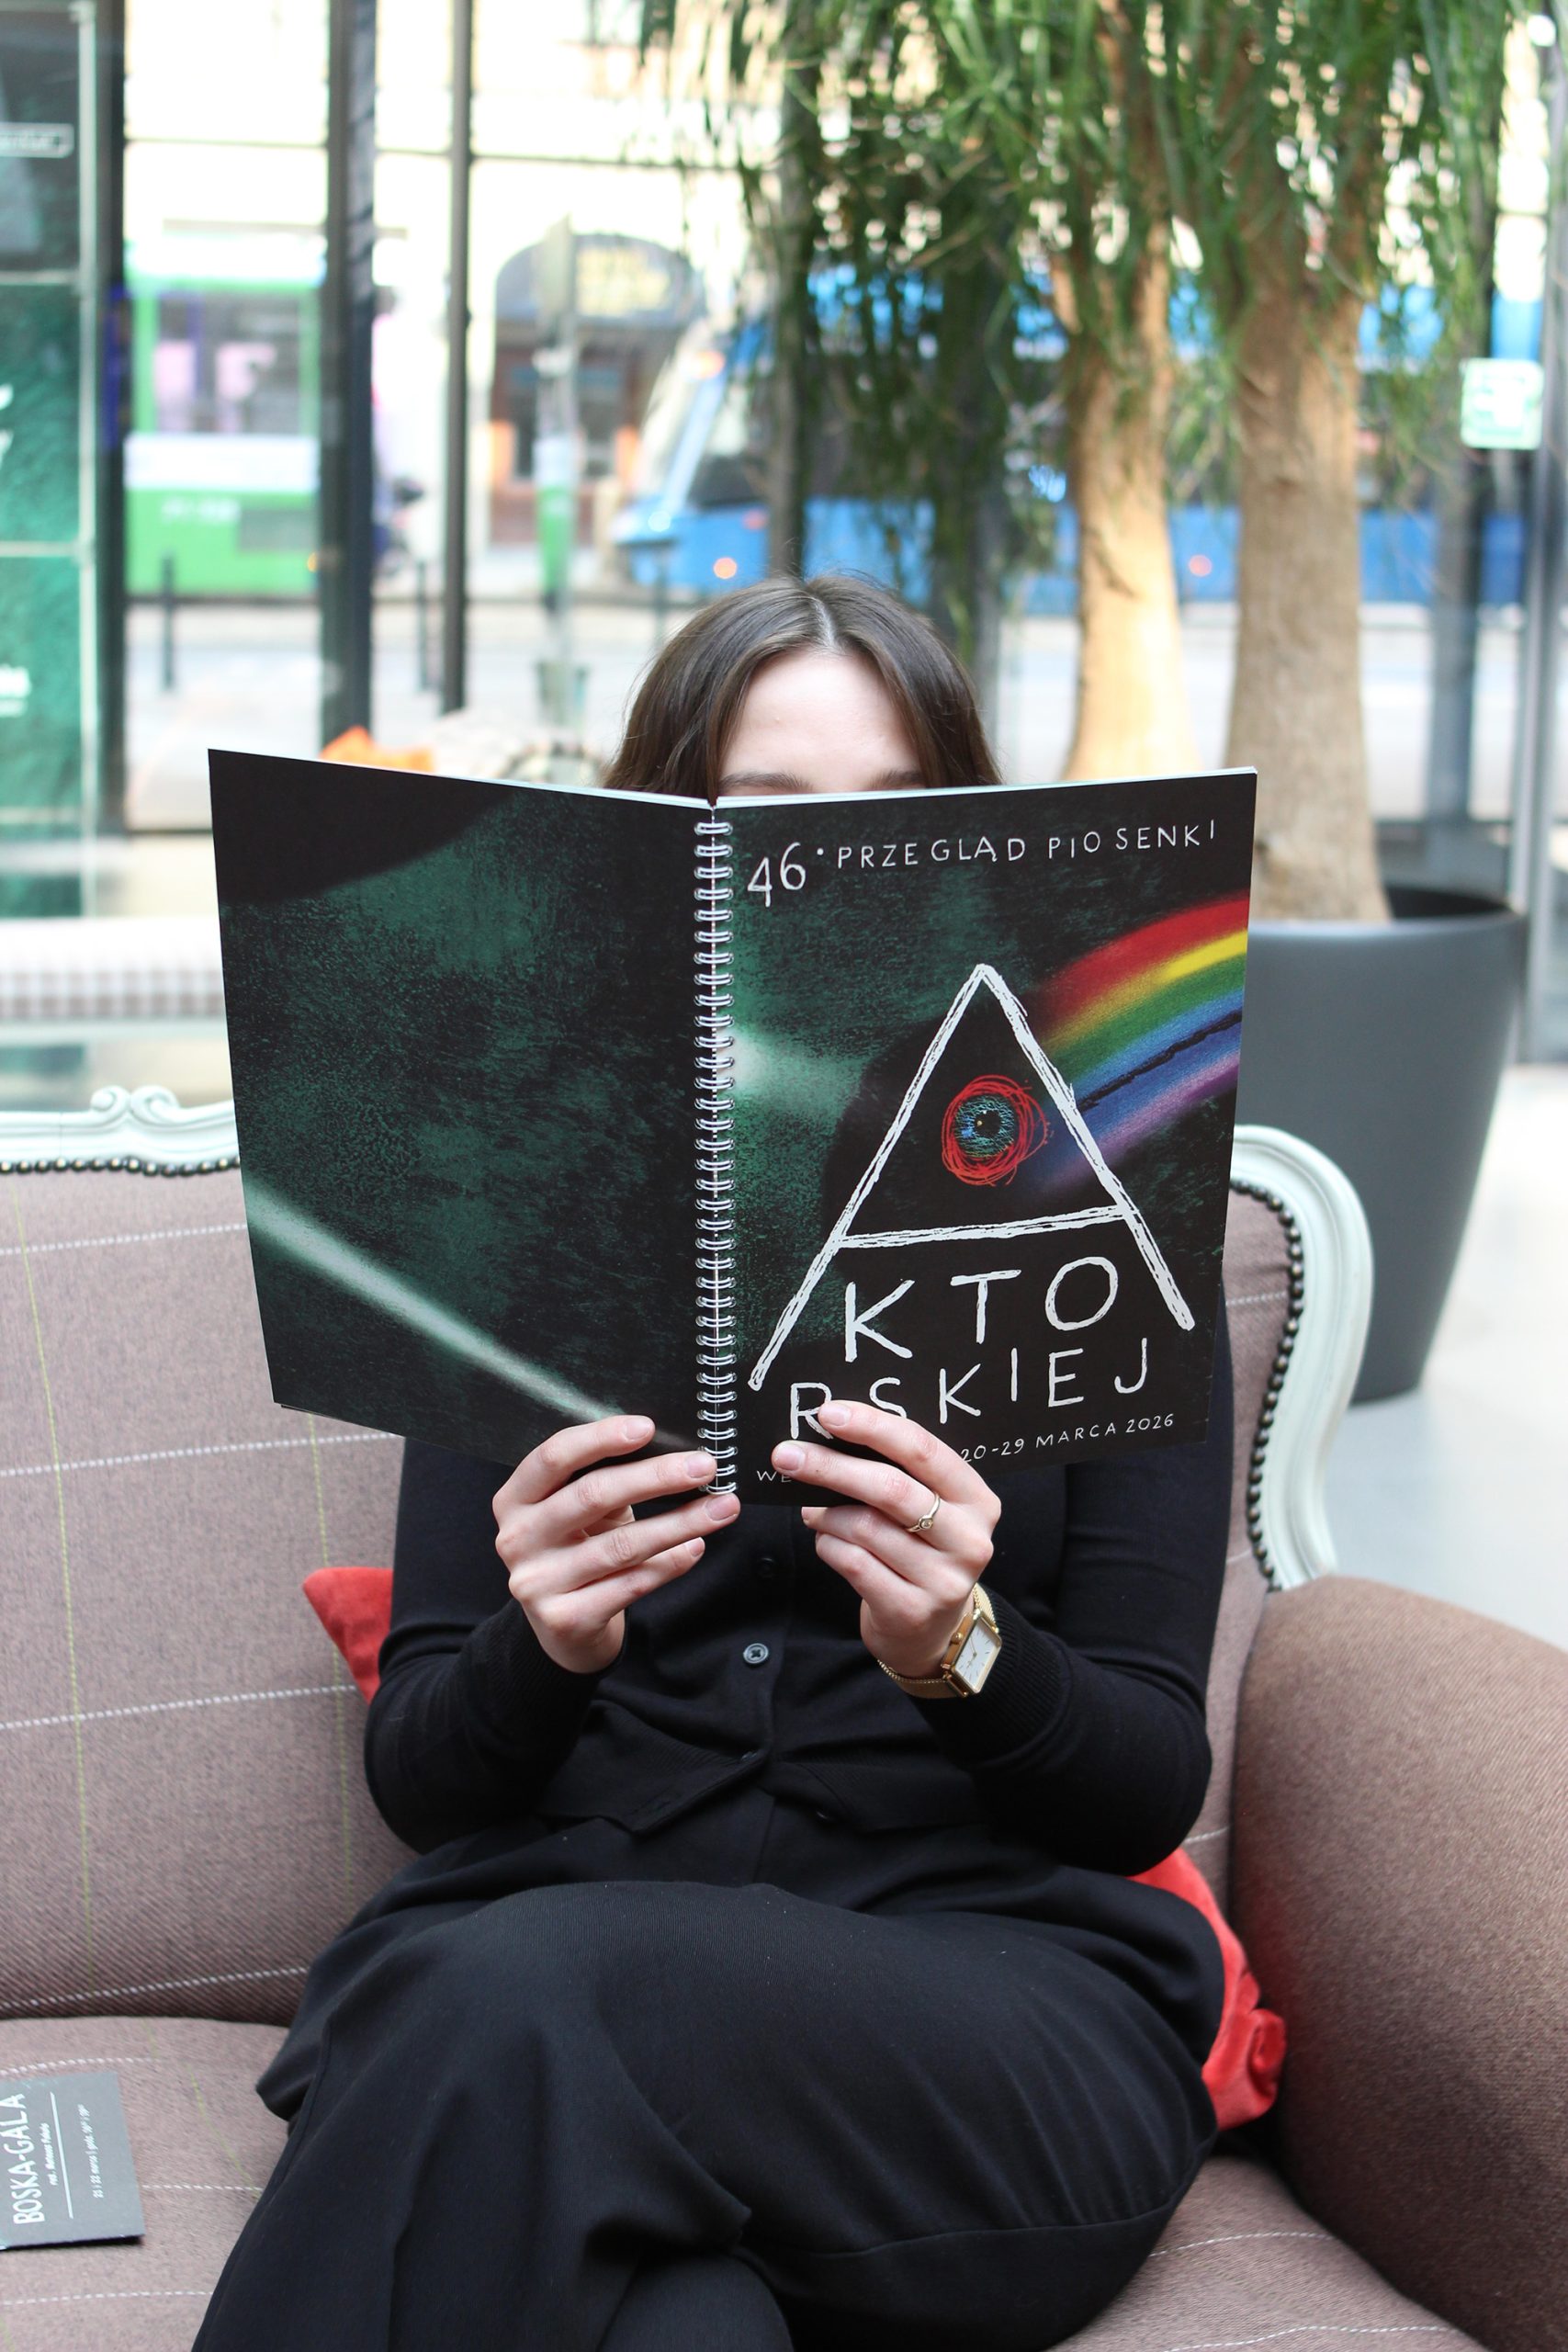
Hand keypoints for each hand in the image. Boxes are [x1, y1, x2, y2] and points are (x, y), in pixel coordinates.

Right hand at [494, 1417, 739, 1673]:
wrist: (564, 1628)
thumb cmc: (577, 1550)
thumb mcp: (579, 1511)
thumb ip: (606, 1479)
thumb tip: (674, 1452)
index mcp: (515, 1499)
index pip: (554, 1456)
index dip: (600, 1438)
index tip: (648, 1427)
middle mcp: (518, 1538)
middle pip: (593, 1495)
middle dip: (657, 1477)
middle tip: (704, 1467)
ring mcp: (538, 1581)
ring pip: (621, 1545)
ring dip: (679, 1523)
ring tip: (720, 1508)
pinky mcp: (565, 1618)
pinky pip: (631, 1583)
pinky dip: (670, 1563)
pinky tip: (695, 1547)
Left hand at [771, 1400, 1000, 1681]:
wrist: (931, 1630)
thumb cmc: (920, 1551)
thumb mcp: (927, 1508)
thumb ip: (896, 1472)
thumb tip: (830, 1432)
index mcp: (976, 1499)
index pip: (922, 1450)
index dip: (872, 1427)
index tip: (828, 1414)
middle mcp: (968, 1539)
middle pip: (890, 1489)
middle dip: (831, 1467)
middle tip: (787, 1455)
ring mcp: (943, 1579)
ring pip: (864, 1527)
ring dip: (825, 1515)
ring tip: (814, 1512)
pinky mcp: (911, 1609)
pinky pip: (852, 1562)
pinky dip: (828, 1545)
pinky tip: (828, 1541)